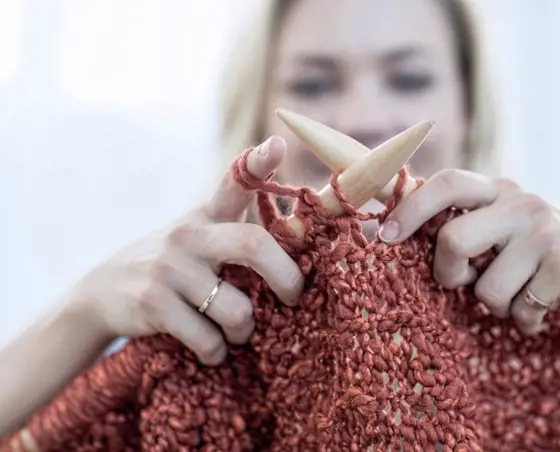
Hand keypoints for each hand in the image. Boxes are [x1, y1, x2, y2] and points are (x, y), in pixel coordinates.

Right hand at [70, 136, 303, 364]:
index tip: (277, 145)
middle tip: (293, 297)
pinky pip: (208, 339)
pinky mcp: (153, 303)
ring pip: (238, 309)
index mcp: (208, 216)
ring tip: (239, 332)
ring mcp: (169, 268)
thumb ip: (240, 235)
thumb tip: (301, 243)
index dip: (258, 163)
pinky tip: (213, 349)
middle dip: (286, 278)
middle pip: (253, 245)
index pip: (235, 181)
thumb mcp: (200, 238)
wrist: (103, 292)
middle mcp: (190, 235)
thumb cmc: (173, 266)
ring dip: (245, 331)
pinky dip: (217, 352)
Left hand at [378, 169, 559, 334]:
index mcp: (495, 190)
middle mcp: (519, 202)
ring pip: (486, 288)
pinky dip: (525, 320)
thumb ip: (460, 224)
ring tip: (518, 295)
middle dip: (448, 274)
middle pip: (453, 240)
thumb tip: (394, 229)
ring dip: (496, 305)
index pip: (444, 183)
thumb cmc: (536, 251)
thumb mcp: (499, 227)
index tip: (386, 236)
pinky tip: (542, 307)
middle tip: (461, 281)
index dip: (410, 208)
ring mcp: (545, 230)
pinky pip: (521, 309)